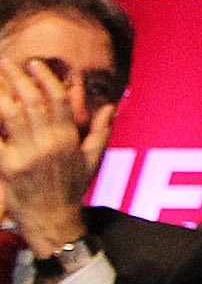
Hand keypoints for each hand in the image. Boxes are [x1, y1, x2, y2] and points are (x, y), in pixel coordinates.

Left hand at [0, 62, 102, 251]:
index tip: (35, 63)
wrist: (53, 220)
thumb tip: (109, 105)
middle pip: (32, 102)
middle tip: (8, 62)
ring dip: (2, 94)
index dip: (45, 78)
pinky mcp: (9, 168)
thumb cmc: (72, 189)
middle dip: (18, 79)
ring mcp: (26, 155)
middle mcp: (47, 143)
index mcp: (67, 138)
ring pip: (12, 116)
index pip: (57, 99)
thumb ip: (100, 129)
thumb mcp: (92, 159)